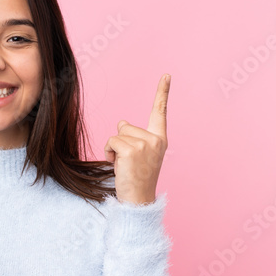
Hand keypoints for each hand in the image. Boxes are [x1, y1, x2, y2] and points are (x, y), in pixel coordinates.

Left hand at [103, 74, 169, 204]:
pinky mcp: (133, 150)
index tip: (166, 75)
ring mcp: (145, 144)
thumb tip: (121, 122)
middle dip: (121, 142)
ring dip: (114, 149)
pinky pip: (112, 141)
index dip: (162, 92)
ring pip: (117, 134)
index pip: (160, 112)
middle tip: (128, 162)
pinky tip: (118, 165)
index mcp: (160, 139)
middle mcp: (156, 140)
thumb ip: (133, 137)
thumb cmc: (136, 179)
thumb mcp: (138, 155)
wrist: (138, 200)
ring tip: (123, 165)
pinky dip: (109, 152)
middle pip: (126, 126)